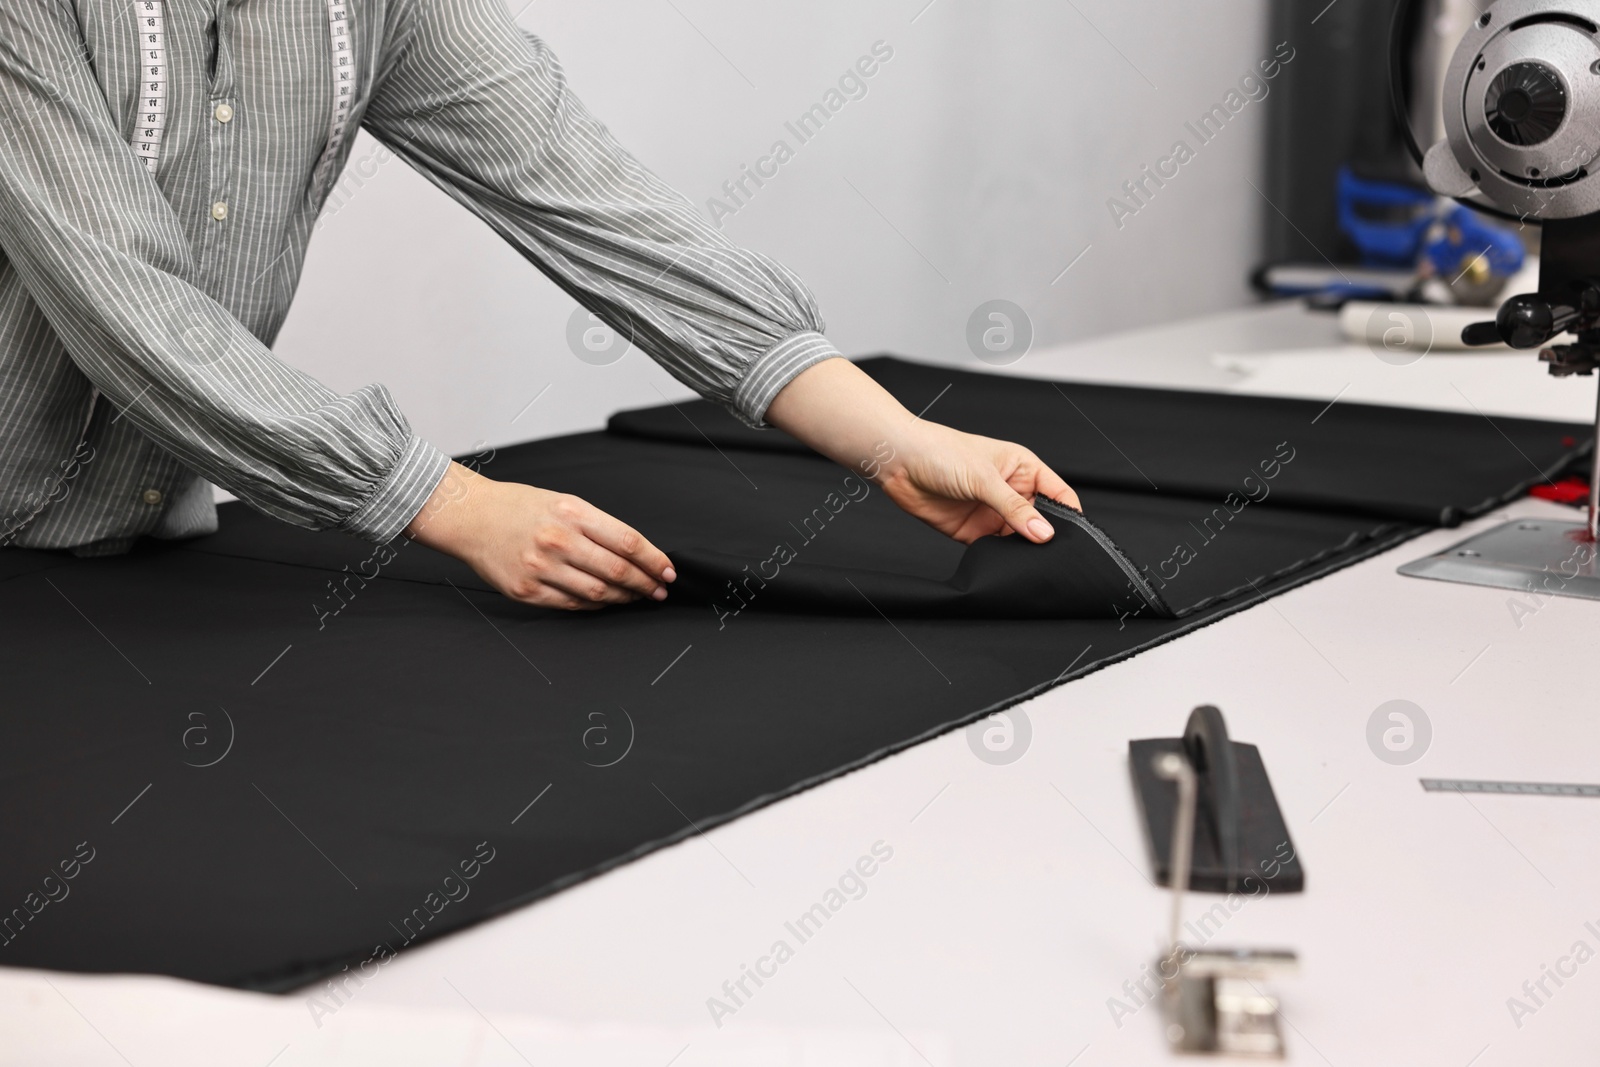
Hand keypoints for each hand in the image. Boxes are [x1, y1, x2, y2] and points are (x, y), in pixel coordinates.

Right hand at [404, 462, 675, 609]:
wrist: (471, 516)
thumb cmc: (520, 507)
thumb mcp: (564, 503)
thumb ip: (598, 526)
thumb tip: (635, 553)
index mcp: (573, 513)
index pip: (628, 542)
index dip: (654, 561)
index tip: (668, 571)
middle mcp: (558, 540)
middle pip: (618, 570)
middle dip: (646, 583)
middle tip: (659, 590)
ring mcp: (541, 567)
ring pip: (598, 591)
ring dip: (623, 597)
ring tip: (635, 596)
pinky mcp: (526, 590)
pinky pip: (572, 603)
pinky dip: (595, 604)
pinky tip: (606, 600)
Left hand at [874, 420, 1080, 543]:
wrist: (899, 463)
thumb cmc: (941, 452)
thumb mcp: (984, 478)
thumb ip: (1014, 508)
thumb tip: (1044, 533)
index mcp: (1024, 469)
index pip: (1059, 495)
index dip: (1070, 515)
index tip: (1077, 538)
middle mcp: (1012, 492)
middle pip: (1042, 521)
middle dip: (1047, 538)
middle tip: (1053, 557)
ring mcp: (993, 512)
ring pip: (1020, 538)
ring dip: (1024, 551)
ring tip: (1030, 563)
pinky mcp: (974, 531)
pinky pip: (996, 549)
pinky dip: (1002, 558)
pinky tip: (1005, 564)